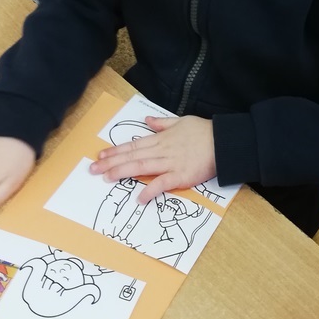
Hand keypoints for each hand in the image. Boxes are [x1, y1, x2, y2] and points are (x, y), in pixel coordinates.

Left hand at [90, 115, 215, 201]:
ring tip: (106, 177)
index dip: (116, 150)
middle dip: (111, 162)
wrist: (224, 142)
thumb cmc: (205, 132)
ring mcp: (171, 163)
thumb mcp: (182, 121)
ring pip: (141, 167)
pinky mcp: (181, 176)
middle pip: (132, 156)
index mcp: (161, 139)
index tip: (101, 154)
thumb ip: (162, 123)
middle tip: (93, 169)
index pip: (133, 145)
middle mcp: (162, 150)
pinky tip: (139, 198)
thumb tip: (147, 120)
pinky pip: (162, 184)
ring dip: (122, 172)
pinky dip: (150, 190)